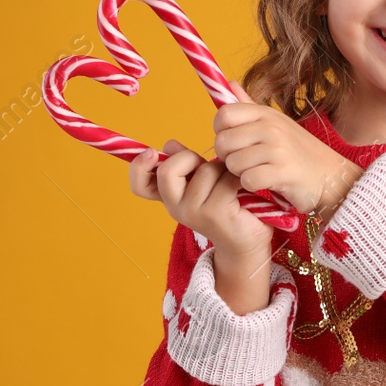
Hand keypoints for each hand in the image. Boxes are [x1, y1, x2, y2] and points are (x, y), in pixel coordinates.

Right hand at [129, 139, 273, 260]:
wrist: (247, 240)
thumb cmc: (226, 204)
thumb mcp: (202, 180)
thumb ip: (185, 162)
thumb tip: (169, 145)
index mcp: (169, 198)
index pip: (140, 185)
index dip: (138, 167)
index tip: (151, 152)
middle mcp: (175, 208)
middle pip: (168, 170)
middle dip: (190, 158)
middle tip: (207, 168)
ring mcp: (193, 213)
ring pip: (206, 171)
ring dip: (223, 170)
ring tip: (230, 184)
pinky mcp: (215, 213)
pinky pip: (226, 180)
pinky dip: (237, 179)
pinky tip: (242, 190)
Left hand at [212, 81, 362, 217]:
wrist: (331, 176)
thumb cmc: (298, 152)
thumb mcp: (275, 123)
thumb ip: (249, 106)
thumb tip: (228, 83)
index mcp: (266, 114)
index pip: (224, 114)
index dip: (221, 132)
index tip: (234, 143)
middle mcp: (271, 127)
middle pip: (223, 141)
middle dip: (228, 157)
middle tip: (245, 163)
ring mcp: (278, 149)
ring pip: (233, 164)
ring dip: (241, 174)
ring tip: (259, 171)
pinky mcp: (283, 172)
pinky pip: (248, 180)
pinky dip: (253, 186)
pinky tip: (265, 182)